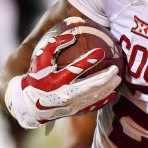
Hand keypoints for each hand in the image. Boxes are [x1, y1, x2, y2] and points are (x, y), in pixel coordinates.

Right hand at [5, 32, 120, 128]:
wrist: (30, 104)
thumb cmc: (36, 77)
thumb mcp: (40, 60)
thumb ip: (53, 46)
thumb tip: (71, 36)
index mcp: (57, 81)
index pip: (75, 70)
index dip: (88, 60)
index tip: (100, 51)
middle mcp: (65, 94)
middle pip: (90, 86)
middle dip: (105, 77)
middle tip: (116, 69)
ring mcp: (71, 105)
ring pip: (94, 96)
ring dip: (108, 88)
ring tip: (118, 79)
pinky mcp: (75, 111)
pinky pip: (92, 106)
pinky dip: (103, 100)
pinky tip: (112, 94)